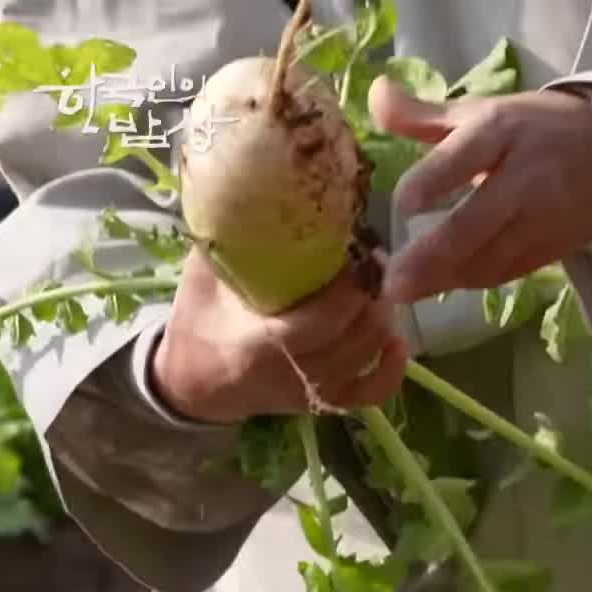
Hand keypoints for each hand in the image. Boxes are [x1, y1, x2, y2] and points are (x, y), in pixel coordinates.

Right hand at [151, 246, 409, 423]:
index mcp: (261, 345)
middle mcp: (295, 373)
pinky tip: (398, 339)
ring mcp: (315, 392)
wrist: (194, 385)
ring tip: (381, 284)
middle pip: (354, 337)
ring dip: (382, 319)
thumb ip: (226, 244)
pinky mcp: (327, 402)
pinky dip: (392, 368)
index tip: (363, 252)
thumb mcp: (201, 281)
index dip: (349, 290)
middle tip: (378, 259)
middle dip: (372, 296)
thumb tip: (249, 188)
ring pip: (367, 356)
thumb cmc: (197, 325)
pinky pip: (372, 392)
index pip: (321, 322)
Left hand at [370, 76, 591, 303]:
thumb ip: (422, 114)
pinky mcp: (550, 249)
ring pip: (489, 258)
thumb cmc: (531, 130)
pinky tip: (441, 285)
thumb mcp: (480, 112)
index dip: (432, 182)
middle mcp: (522, 179)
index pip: (463, 158)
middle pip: (475, 223)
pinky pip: (505, 272)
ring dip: (446, 278)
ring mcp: (539, 220)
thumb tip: (374, 96)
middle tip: (393, 283)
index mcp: (500, 133)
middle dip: (432, 256)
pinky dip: (470, 281)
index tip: (404, 206)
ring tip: (406, 291)